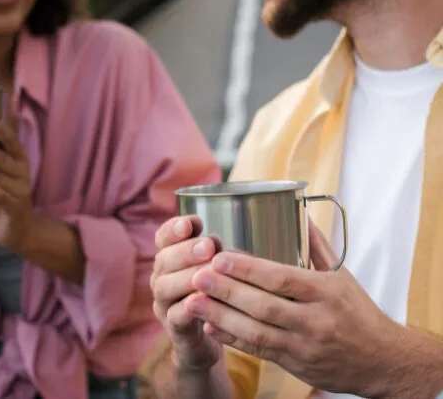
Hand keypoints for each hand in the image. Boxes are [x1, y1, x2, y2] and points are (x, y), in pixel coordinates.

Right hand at [150, 216, 220, 371]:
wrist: (207, 338)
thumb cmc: (212, 294)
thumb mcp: (214, 266)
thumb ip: (211, 252)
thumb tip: (211, 239)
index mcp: (170, 259)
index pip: (163, 237)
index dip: (173, 229)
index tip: (191, 223)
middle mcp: (161, 279)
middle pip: (163, 259)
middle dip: (186, 251)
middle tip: (208, 246)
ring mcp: (164, 304)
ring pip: (165, 287)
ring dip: (186, 277)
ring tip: (208, 272)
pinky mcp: (174, 329)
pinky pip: (176, 317)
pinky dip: (189, 308)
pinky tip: (204, 300)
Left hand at [185, 221, 401, 396]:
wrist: (382, 361)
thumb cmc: (358, 311)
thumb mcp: (342, 275)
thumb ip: (315, 245)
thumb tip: (297, 209)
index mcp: (325, 292)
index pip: (282, 278)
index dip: (248, 269)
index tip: (220, 258)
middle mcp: (314, 320)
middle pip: (263, 305)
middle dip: (227, 291)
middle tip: (197, 276)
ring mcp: (303, 346)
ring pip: (256, 332)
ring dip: (221, 316)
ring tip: (192, 302)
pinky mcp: (294, 365)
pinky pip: (258, 352)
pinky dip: (231, 339)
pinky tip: (209, 325)